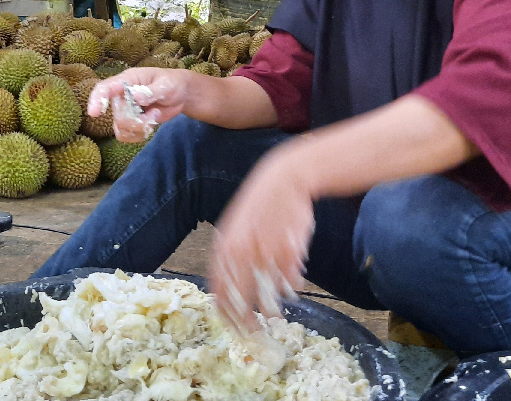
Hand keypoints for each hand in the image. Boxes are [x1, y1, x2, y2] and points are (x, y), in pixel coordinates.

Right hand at [87, 68, 189, 141]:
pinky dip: (139, 135)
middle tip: (155, 114)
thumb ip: (151, 91)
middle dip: (136, 120)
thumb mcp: (165, 85)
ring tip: (155, 117)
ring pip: (120, 128)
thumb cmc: (171, 83)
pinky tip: (151, 125)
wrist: (179, 94)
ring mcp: (125, 110)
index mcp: (127, 80)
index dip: (96, 99)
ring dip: (139, 128)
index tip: (94, 113)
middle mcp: (122, 96)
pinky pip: (126, 135)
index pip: (105, 88)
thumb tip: (135, 97)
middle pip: (117, 114)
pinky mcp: (131, 122)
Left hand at [210, 148, 313, 333]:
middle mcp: (243, 252)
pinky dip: (291, 286)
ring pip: (268, 292)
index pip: (218, 289)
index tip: (228, 326)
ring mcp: (267, 251)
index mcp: (225, 247)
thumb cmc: (258, 205)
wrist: (283, 179)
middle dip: (246, 319)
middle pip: (242, 297)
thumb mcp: (234, 228)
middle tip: (252, 331)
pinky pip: (289, 279)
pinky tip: (292, 287)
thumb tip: (226, 285)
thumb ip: (230, 256)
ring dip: (271, 307)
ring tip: (274, 315)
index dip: (223, 312)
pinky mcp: (289, 250)